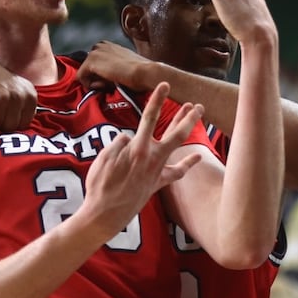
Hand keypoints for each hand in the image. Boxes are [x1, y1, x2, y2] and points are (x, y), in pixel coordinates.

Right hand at [0, 51, 37, 129]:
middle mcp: (19, 96)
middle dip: (0, 123)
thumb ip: (25, 108)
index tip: (5, 115)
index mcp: (30, 96)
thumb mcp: (19, 91)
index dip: (12, 123)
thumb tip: (24, 131)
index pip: (24, 124)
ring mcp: (3, 96)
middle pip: (10, 126)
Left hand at [78, 41, 158, 91]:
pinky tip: (104, 85)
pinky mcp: (91, 61)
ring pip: (85, 73)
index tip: (113, 81)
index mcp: (108, 46)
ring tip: (110, 84)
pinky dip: (90, 85)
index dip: (101, 76)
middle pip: (89, 68)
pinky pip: (81, 77)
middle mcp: (100, 45)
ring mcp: (95, 51)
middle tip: (111, 83)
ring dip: (95, 82)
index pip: (95, 64)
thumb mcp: (123, 68)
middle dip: (97, 78)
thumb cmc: (140, 74)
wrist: (146, 72)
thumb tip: (97, 81)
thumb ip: (110, 71)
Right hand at [82, 82, 201, 238]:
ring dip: (187, 130)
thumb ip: (118, 143)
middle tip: (197, 104)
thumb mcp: (103, 158)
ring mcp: (156, 171)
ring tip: (196, 116)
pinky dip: (187, 164)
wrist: (105, 213)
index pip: (149, 117)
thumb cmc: (100, 185)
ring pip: (178, 147)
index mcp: (137, 148)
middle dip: (187, 117)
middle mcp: (151, 157)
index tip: (165, 85)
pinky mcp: (157, 183)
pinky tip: (197, 156)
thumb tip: (129, 138)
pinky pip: (176, 173)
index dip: (158, 100)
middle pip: (175, 133)